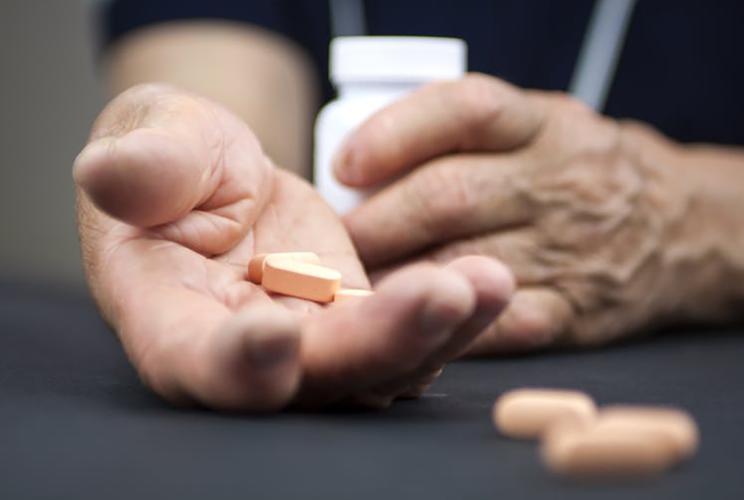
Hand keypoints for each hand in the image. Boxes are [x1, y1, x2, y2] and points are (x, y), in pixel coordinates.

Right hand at [73, 84, 513, 410]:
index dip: (232, 362)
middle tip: (440, 296)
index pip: (195, 360)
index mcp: (171, 318)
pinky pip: (410, 333)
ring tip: (486, 282)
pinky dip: (452, 314)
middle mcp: (246, 352)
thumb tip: (114, 175)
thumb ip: (143, 166)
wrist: (225, 179)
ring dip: (435, 333)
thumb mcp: (155, 142)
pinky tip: (490, 281)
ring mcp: (311, 343)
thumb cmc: (177, 159)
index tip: (275, 335)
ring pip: (375, 366)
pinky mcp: (359, 322)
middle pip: (311, 378)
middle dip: (376, 343)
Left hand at [336, 74, 692, 353]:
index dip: (394, 134)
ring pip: (460, 266)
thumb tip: (358, 165)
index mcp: (542, 125)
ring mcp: (569, 250)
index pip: (465, 110)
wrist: (676, 227)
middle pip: (446, 195)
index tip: (344, 166)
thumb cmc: (576, 172)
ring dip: (394, 281)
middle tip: (334, 245)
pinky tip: (411, 321)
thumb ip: (461, 135)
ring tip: (355, 287)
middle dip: (373, 224)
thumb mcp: (536, 125)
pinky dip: (445, 325)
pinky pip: (497, 324)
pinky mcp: (574, 311)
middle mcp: (558, 182)